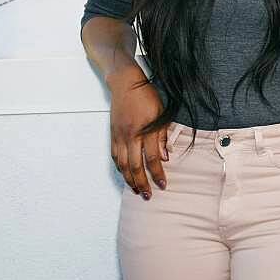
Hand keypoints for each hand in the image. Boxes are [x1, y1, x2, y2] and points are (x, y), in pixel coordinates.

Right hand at [108, 66, 166, 199]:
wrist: (126, 83)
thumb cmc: (147, 96)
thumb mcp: (161, 114)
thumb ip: (162, 136)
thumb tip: (166, 157)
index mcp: (145, 130)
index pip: (152, 158)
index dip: (157, 173)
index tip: (162, 185)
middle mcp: (130, 136)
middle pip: (135, 166)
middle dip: (142, 183)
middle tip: (148, 195)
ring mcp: (119, 136)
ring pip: (123, 164)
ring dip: (129, 179)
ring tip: (136, 190)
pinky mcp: (113, 135)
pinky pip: (115, 156)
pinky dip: (120, 168)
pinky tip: (125, 175)